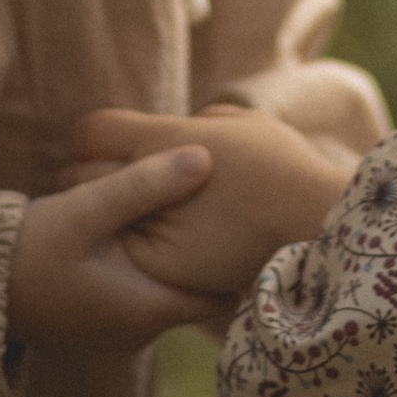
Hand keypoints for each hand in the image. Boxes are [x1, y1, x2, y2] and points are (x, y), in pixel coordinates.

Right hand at [5, 147, 234, 350]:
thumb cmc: (29, 251)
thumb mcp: (86, 210)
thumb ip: (144, 184)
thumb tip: (204, 156)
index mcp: (147, 309)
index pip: (222, 295)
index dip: (242, 259)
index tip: (259, 219)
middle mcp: (141, 329)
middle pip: (199, 288)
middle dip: (215, 248)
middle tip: (239, 199)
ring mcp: (121, 327)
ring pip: (172, 285)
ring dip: (184, 250)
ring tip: (206, 204)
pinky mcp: (103, 315)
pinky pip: (147, 287)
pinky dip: (158, 257)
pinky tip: (158, 220)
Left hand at [59, 103, 355, 303]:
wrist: (313, 222)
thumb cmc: (282, 165)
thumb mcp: (241, 124)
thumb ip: (200, 124)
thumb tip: (182, 133)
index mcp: (167, 140)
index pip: (92, 131)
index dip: (93, 138)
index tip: (103, 146)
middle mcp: (151, 182)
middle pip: (83, 177)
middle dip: (89, 178)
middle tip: (102, 184)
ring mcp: (154, 231)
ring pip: (102, 220)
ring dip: (107, 216)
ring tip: (124, 216)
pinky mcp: (164, 272)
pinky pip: (129, 254)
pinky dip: (131, 249)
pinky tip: (147, 247)